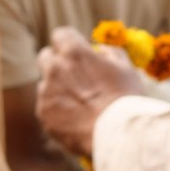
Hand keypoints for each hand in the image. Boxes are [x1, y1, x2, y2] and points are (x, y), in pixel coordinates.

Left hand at [38, 27, 144, 157]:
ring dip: (58, 88)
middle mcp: (55, 68)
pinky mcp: (43, 114)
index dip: (70, 42)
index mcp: (75, 52)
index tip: (77, 51)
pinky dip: (57, 109)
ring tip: (80, 105)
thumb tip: (100, 50)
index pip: (61, 34)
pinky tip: (76, 119)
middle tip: (73, 75)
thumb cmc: (126, 100)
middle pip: (46, 56)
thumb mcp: (126, 68)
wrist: (118, 136)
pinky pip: (46, 106)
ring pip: (46, 83)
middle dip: (57, 62)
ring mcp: (46, 92)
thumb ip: (110, 53)